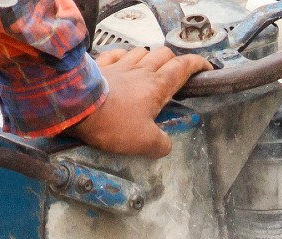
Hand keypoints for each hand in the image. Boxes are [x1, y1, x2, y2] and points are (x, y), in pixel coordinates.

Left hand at [70, 47, 209, 157]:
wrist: (75, 106)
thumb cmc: (112, 122)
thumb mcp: (145, 143)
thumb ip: (162, 144)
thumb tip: (165, 145)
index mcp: (157, 86)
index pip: (183, 67)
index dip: (198, 65)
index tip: (206, 68)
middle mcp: (141, 71)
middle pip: (164, 54)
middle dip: (175, 61)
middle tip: (176, 74)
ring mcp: (119, 65)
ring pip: (142, 51)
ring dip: (150, 58)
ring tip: (150, 70)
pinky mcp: (100, 66)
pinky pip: (117, 53)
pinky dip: (125, 56)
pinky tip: (124, 63)